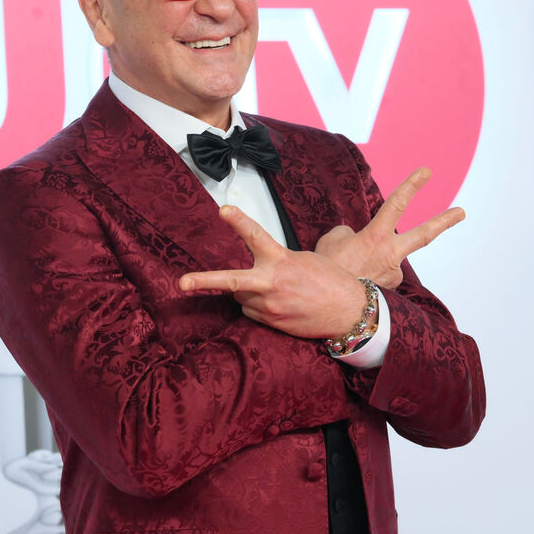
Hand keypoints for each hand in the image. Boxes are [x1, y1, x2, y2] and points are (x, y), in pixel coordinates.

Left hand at [178, 205, 364, 338]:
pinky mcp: (272, 323)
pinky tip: (277, 305)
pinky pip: (251, 313)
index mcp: (282, 261)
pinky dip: (257, 307)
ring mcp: (270, 306)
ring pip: (241, 297)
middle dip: (204, 281)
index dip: (238, 221)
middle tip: (182, 283)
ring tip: (272, 290)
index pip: (256, 235)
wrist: (350, 312)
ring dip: (247, 292)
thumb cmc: (330, 281)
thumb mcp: (304, 260)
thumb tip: (259, 266)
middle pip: (231, 281)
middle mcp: (272, 284)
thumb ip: (277, 260)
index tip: (223, 209)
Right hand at [314, 167, 464, 289]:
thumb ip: (348, 233)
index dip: (412, 186)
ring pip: (386, 260)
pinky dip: (367, 276)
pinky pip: (378, 276)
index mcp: (376, 237)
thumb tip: (355, 238)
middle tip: (461, 212)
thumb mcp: (332, 240)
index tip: (426, 173)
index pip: (397, 205)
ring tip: (349, 271)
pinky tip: (354, 281)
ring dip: (370, 263)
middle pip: (424, 235)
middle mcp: (391, 255)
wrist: (329, 305)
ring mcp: (393, 275)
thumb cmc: (328, 270)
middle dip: (444, 222)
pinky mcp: (389, 292)